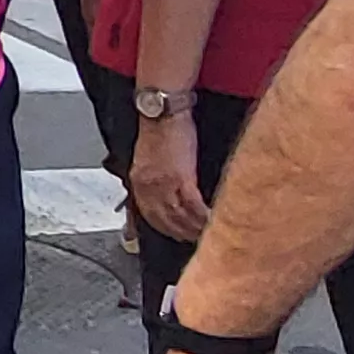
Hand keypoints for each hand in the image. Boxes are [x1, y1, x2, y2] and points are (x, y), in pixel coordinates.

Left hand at [131, 107, 210, 243]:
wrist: (163, 112)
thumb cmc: (159, 130)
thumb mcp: (149, 159)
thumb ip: (154, 179)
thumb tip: (166, 194)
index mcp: (140, 183)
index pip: (150, 216)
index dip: (165, 229)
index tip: (177, 236)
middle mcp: (149, 187)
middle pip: (166, 220)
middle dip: (181, 234)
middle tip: (196, 241)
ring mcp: (164, 184)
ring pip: (180, 216)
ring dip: (195, 229)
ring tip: (208, 235)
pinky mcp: (181, 177)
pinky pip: (193, 206)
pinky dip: (204, 216)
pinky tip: (213, 221)